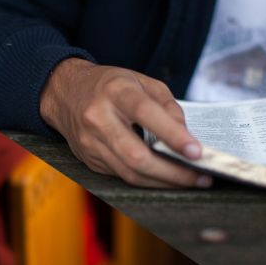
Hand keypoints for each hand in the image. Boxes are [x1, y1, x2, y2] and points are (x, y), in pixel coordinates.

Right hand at [40, 58, 211, 187]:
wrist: (64, 93)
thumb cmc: (109, 86)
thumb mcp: (141, 81)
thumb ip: (167, 106)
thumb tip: (186, 138)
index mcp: (115, 91)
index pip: (146, 114)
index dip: (173, 135)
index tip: (197, 151)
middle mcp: (98, 117)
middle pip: (136, 155)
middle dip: (172, 172)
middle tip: (201, 176)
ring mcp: (90, 142)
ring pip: (130, 173)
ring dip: (163, 182)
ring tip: (190, 181)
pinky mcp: (89, 159)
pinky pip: (122, 176)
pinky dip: (147, 180)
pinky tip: (166, 178)